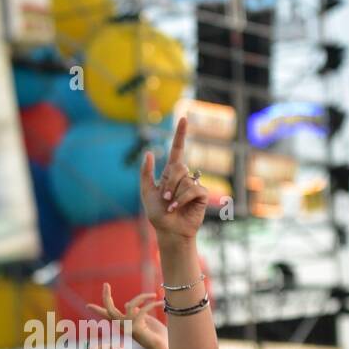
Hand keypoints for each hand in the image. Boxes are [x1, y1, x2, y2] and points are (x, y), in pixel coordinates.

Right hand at [85, 284, 169, 348]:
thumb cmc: (156, 335)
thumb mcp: (145, 320)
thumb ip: (136, 313)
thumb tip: (128, 304)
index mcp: (124, 324)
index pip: (108, 316)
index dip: (97, 310)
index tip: (88, 305)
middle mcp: (123, 326)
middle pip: (109, 310)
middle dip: (106, 296)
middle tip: (105, 284)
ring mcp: (129, 328)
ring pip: (130, 305)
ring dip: (143, 297)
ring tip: (153, 294)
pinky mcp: (137, 328)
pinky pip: (143, 310)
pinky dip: (153, 304)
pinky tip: (161, 302)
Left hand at [140, 117, 207, 240]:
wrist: (168, 230)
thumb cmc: (157, 214)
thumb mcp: (147, 192)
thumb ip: (146, 173)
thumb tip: (149, 152)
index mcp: (171, 173)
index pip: (177, 150)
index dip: (180, 134)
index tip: (184, 118)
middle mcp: (184, 177)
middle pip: (178, 167)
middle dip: (169, 183)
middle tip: (165, 198)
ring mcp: (194, 184)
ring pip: (184, 180)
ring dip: (175, 195)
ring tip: (171, 207)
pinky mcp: (201, 195)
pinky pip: (192, 189)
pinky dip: (182, 199)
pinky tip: (177, 208)